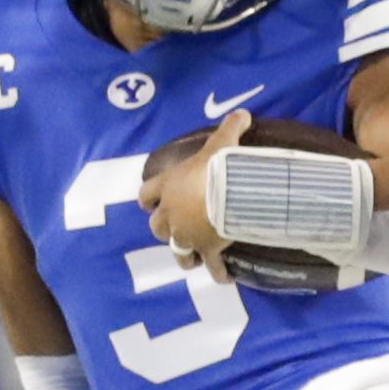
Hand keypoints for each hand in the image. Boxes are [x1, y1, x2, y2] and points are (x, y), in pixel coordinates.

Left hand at [138, 110, 248, 280]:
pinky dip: (216, 273)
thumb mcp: (220, 143)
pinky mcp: (205, 250)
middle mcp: (171, 214)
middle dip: (163, 229)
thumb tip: (242, 113)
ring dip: (182, 254)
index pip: (146, 194)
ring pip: (176, 251)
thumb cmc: (216, 168)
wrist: (228, 197)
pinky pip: (210, 266)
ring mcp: (186, 235)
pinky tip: (223, 277)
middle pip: (156, 227)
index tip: (147, 203)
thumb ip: (229, 127)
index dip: (147, 199)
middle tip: (174, 229)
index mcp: (168, 187)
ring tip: (192, 258)